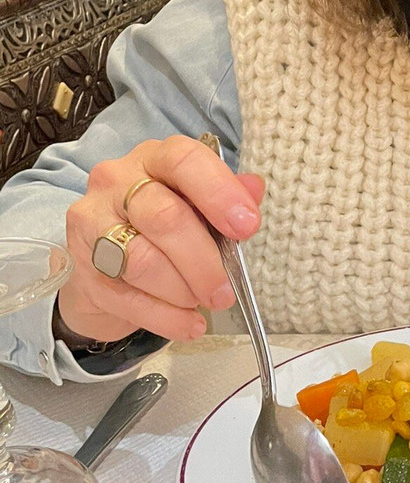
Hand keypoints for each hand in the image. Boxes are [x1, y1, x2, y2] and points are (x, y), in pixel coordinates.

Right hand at [58, 136, 264, 343]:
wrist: (110, 262)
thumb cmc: (165, 224)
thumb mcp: (200, 203)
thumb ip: (229, 194)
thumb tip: (255, 188)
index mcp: (155, 158)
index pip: (185, 161)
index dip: (220, 193)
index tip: (247, 227)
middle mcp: (116, 181)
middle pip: (164, 217)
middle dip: (203, 260)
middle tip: (226, 290)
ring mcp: (92, 222)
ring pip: (141, 260)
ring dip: (182, 289)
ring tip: (205, 302)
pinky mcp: (81, 267)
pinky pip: (125, 297)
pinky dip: (164, 317)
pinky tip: (189, 324)